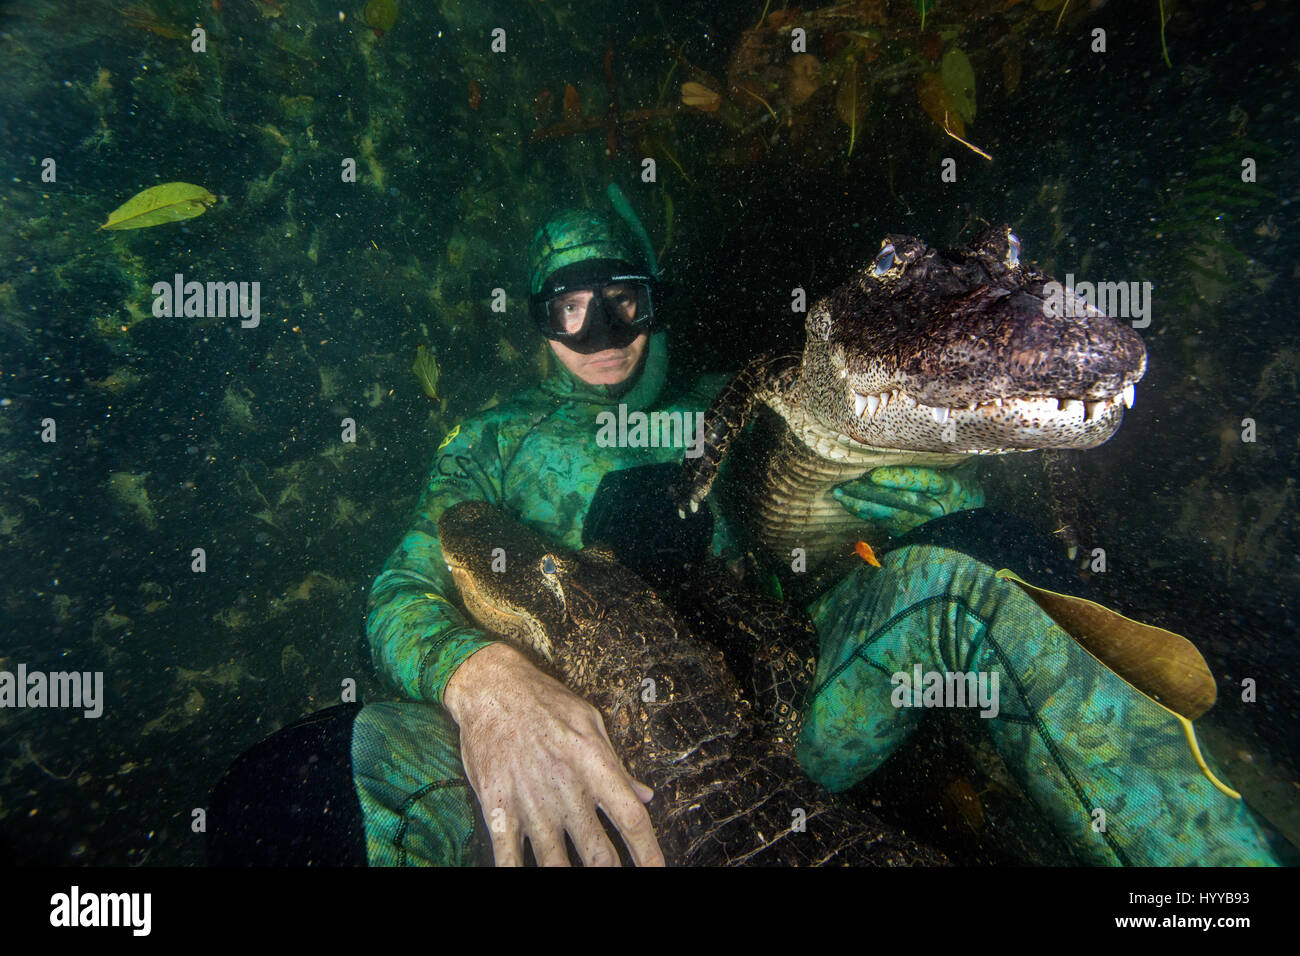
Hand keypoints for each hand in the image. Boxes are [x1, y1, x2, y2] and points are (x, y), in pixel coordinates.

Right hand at [443, 642, 665, 866]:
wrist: (491, 687)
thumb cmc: (544, 701)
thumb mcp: (590, 723)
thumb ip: (618, 765)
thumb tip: (645, 796)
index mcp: (595, 764)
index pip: (632, 818)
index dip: (649, 853)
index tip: (657, 871)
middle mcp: (566, 788)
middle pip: (598, 853)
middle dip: (610, 873)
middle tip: (614, 876)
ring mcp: (530, 801)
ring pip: (555, 864)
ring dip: (566, 879)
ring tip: (574, 881)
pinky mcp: (497, 807)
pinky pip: (507, 857)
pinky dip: (516, 873)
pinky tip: (524, 877)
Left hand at [831, 465, 984, 537]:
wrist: (970, 516)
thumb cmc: (962, 481)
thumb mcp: (962, 464)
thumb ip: (941, 452)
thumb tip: (919, 429)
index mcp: (952, 485)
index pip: (925, 482)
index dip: (899, 479)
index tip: (874, 475)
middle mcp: (938, 506)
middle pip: (901, 500)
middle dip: (870, 492)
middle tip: (845, 482)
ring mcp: (924, 522)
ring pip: (890, 513)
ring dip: (862, 504)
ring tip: (840, 493)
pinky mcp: (912, 530)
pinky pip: (886, 523)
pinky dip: (866, 514)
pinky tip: (849, 505)